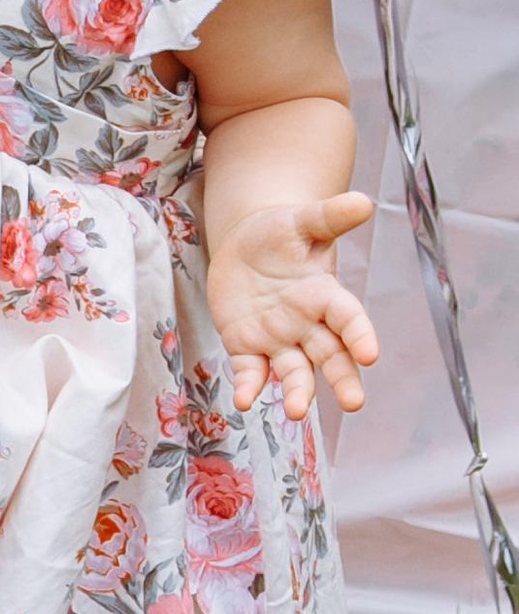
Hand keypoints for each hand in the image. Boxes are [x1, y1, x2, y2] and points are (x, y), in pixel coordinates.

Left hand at [207, 195, 378, 418]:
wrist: (246, 244)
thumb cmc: (281, 232)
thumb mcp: (302, 220)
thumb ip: (330, 216)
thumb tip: (364, 201)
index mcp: (325, 295)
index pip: (348, 318)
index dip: (360, 335)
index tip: (370, 354)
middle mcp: (307, 324)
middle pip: (331, 356)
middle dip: (343, 379)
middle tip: (354, 403)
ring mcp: (278, 339)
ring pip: (294, 371)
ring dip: (297, 392)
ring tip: (296, 412)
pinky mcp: (247, 346)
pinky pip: (251, 370)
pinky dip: (249, 386)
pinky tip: (244, 400)